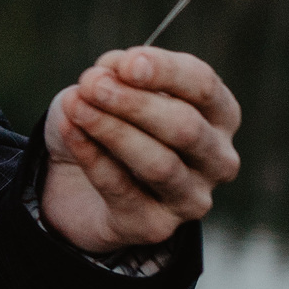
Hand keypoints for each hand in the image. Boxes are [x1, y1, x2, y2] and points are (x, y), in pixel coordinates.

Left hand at [42, 46, 241, 253]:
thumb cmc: (107, 121)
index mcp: (218, 116)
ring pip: (159, 164)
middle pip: (186, 127)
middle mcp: (217, 160)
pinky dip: (92, 156)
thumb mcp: (107, 85)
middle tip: (91, 84)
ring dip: (113, 130)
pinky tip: (69, 131)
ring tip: (76, 106)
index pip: (205, 87)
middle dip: (134, 102)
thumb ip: (115, 74)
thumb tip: (112, 70)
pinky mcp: (155, 226)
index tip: (126, 62)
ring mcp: (191, 198)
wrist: (75, 181)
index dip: (166, 72)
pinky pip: (122, 190)